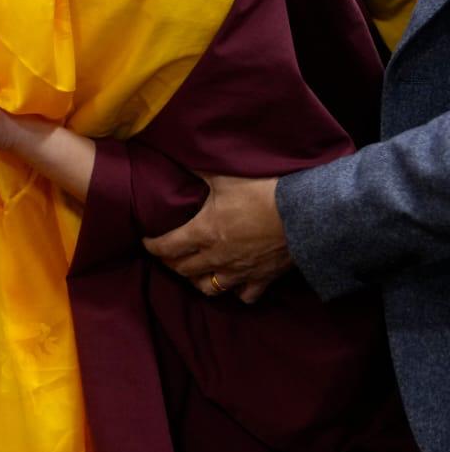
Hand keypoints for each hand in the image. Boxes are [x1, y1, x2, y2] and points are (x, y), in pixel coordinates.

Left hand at [142, 174, 292, 302]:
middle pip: (183, 270)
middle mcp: (217, 256)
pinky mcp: (263, 279)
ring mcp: (240, 271)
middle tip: (168, 255)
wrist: (305, 214)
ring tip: (195, 271)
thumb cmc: (262, 192)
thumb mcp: (225, 177)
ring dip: (198, 280)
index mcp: (202, 232)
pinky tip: (234, 283)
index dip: (152, 246)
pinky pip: (245, 296)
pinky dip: (237, 292)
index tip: (146, 242)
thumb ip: (200, 170)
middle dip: (171, 263)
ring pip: (209, 287)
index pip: (166, 247)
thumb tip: (180, 155)